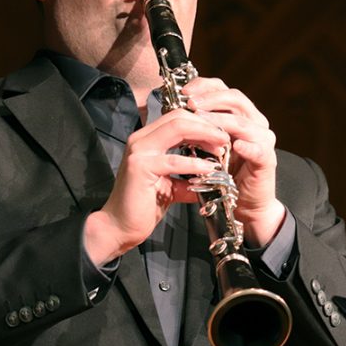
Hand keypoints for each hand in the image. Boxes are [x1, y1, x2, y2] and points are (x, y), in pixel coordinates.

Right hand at [83, 108, 230, 264]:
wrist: (120, 228)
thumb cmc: (143, 206)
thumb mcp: (172, 186)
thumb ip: (188, 176)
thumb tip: (212, 176)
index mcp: (147, 140)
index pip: (178, 117)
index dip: (202, 123)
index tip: (221, 135)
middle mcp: (140, 139)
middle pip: (179, 117)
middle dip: (206, 125)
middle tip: (225, 138)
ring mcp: (138, 151)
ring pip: (177, 129)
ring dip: (204, 136)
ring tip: (221, 149)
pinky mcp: (140, 167)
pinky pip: (173, 160)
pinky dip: (194, 163)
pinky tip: (209, 169)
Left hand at [183, 77, 284, 247]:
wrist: (245, 204)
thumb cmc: (223, 173)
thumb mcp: (208, 145)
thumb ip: (200, 127)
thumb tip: (174, 110)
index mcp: (241, 115)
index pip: (224, 90)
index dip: (204, 86)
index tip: (184, 91)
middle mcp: (255, 122)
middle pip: (235, 99)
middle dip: (210, 99)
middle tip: (190, 103)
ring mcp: (264, 141)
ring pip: (242, 122)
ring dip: (220, 120)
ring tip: (200, 120)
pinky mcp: (267, 160)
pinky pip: (258, 150)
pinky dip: (247, 147)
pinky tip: (234, 146)